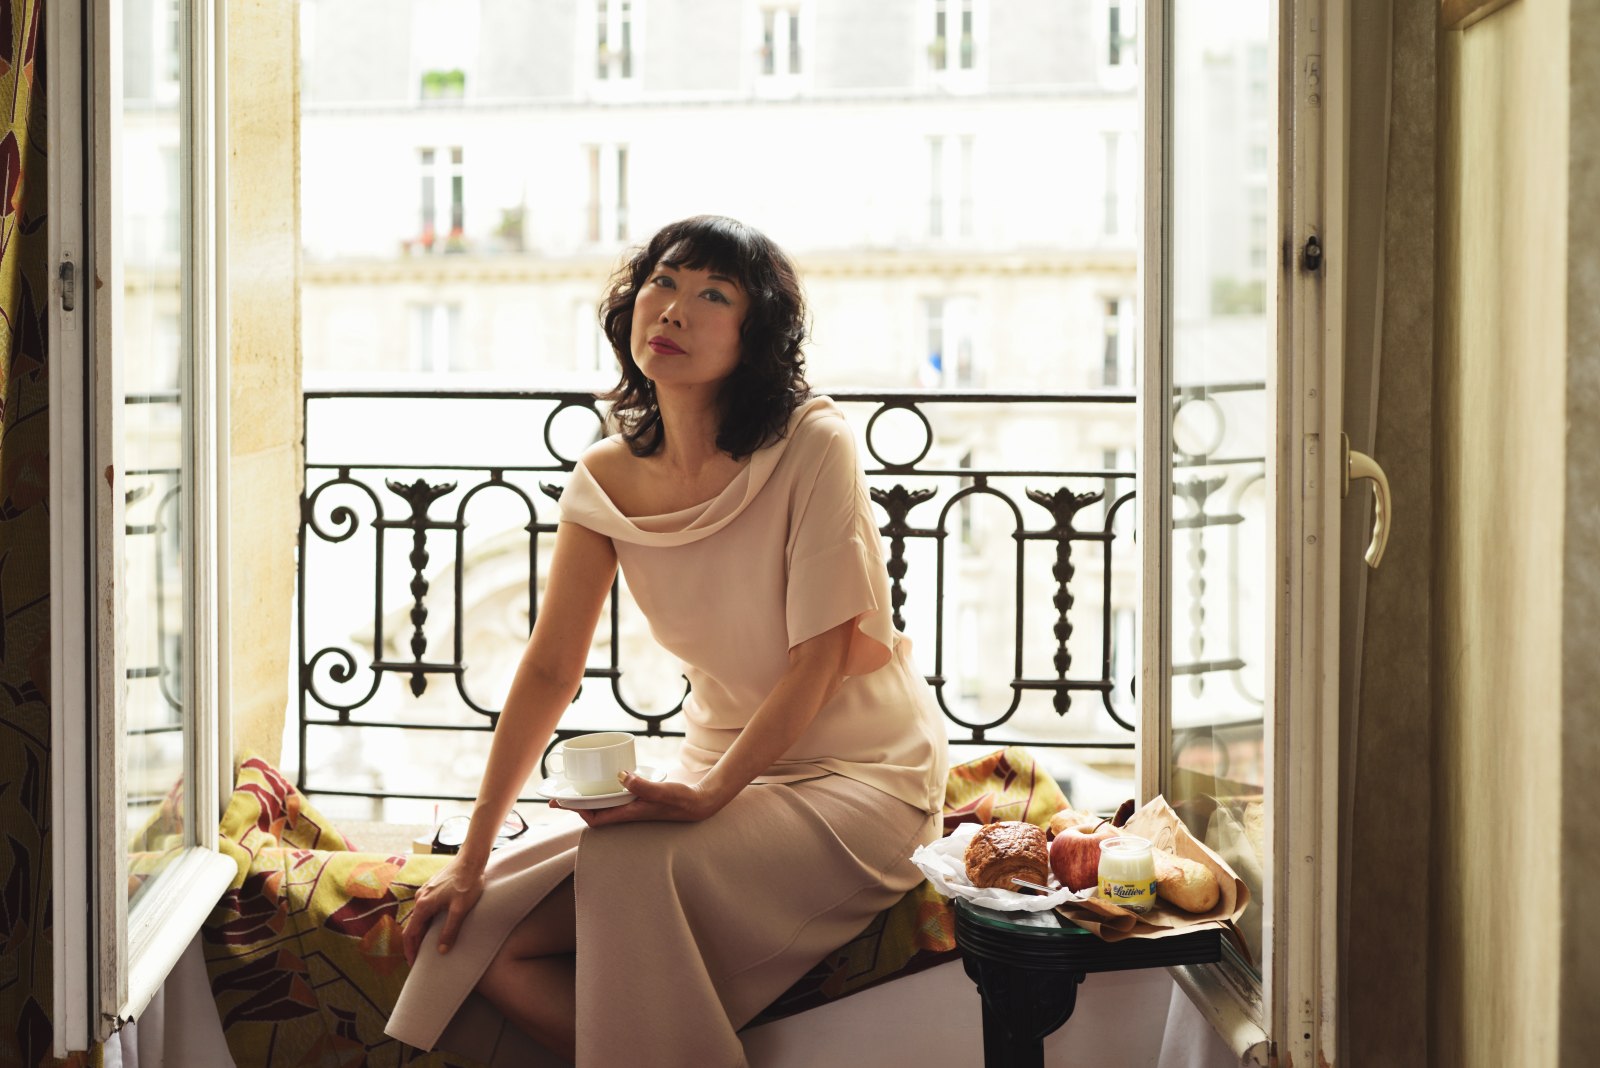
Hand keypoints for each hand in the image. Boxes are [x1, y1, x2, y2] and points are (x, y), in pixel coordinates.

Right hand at [402, 857, 485, 964]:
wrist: (471, 859)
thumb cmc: (467, 883)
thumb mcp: (460, 910)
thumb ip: (450, 930)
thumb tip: (441, 951)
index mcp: (423, 905)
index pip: (410, 934)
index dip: (410, 951)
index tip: (413, 964)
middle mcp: (420, 898)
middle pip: (413, 926)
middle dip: (415, 944)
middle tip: (421, 959)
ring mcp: (425, 892)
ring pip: (419, 917)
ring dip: (421, 932)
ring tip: (429, 946)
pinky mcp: (433, 888)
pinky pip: (425, 909)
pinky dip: (427, 921)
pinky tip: (436, 926)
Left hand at [554, 771, 721, 827]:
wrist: (698, 803)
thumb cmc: (680, 800)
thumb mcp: (661, 791)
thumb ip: (642, 785)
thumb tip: (620, 776)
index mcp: (629, 813)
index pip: (596, 819)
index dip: (579, 812)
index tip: (566, 802)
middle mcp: (628, 811)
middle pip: (595, 811)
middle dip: (577, 805)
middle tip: (560, 794)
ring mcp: (633, 806)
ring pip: (604, 804)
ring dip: (589, 797)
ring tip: (576, 786)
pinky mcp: (640, 798)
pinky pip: (616, 796)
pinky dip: (606, 789)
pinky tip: (606, 777)